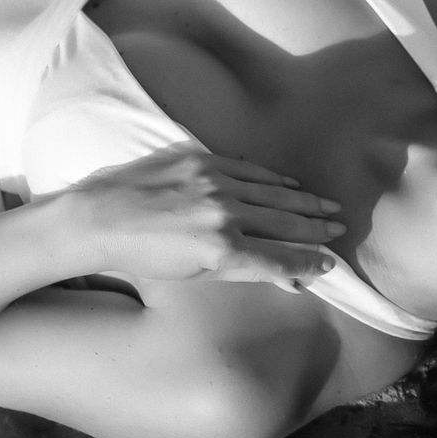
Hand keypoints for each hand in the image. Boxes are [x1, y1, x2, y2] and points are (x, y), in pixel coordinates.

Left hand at [66, 147, 343, 288]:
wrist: (97, 218)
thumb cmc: (145, 256)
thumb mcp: (197, 275)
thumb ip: (248, 271)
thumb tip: (291, 278)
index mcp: (222, 249)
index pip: (281, 257)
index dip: (309, 261)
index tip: (330, 262)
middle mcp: (224, 214)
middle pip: (285, 221)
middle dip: (316, 227)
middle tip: (339, 227)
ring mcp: (213, 182)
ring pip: (273, 193)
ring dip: (304, 202)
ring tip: (327, 206)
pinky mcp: (200, 159)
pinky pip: (249, 169)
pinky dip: (274, 179)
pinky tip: (291, 185)